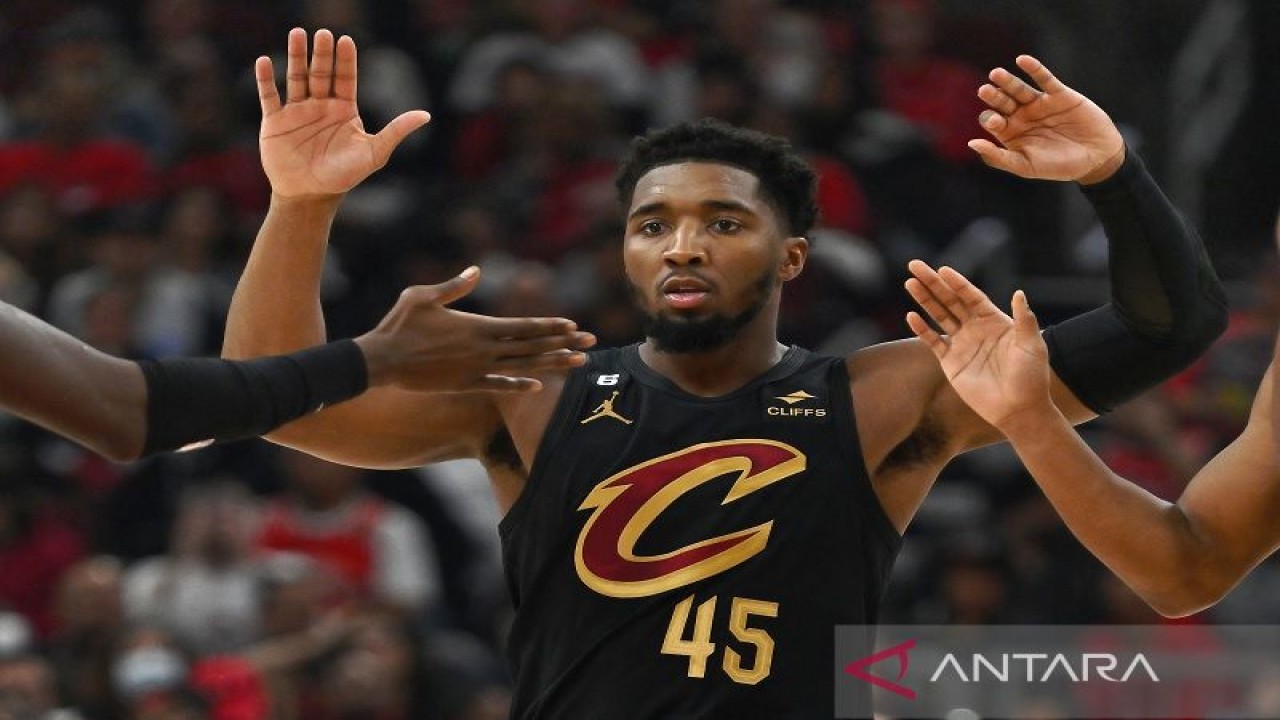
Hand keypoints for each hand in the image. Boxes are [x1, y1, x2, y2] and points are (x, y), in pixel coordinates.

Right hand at [256, 28, 430, 197]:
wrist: (311, 196)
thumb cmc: (344, 176)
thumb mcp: (374, 153)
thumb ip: (396, 131)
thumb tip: (426, 115)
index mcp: (344, 110)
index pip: (346, 78)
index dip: (346, 60)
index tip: (345, 41)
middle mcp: (320, 106)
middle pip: (321, 73)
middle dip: (322, 54)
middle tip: (323, 33)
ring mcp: (297, 111)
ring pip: (296, 77)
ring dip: (295, 57)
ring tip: (297, 34)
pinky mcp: (275, 121)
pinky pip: (269, 96)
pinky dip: (266, 80)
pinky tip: (264, 61)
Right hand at [354, 267, 595, 392]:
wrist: (381, 361)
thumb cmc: (399, 324)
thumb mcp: (423, 296)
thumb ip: (454, 286)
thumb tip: (477, 270)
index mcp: (477, 326)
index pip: (523, 327)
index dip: (549, 326)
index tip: (571, 325)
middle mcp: (482, 350)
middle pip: (531, 347)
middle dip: (563, 343)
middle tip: (591, 342)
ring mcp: (475, 370)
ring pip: (523, 367)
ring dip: (553, 365)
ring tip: (578, 363)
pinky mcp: (465, 385)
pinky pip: (498, 386)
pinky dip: (519, 385)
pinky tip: (538, 386)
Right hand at [904, 260, 1051, 427]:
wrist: (1018, 409)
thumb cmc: (1031, 377)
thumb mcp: (1032, 345)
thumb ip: (1024, 320)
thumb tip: (1019, 293)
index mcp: (995, 321)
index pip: (972, 296)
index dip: (958, 283)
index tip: (943, 270)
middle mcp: (976, 329)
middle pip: (950, 300)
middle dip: (933, 283)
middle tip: (915, 265)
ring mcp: (962, 344)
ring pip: (939, 316)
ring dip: (924, 300)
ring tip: (910, 283)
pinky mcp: (951, 362)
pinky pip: (933, 342)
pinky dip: (922, 330)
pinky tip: (911, 316)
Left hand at [968, 55, 1124, 183]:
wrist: (1096, 158)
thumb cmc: (1058, 166)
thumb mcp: (1025, 166)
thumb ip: (998, 157)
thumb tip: (971, 144)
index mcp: (1010, 133)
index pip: (992, 121)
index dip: (990, 119)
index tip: (995, 121)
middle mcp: (1021, 116)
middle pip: (1002, 102)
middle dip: (994, 96)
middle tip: (985, 90)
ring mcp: (1039, 104)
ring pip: (1019, 89)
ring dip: (1008, 81)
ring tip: (996, 74)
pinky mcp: (1059, 94)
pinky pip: (1044, 79)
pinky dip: (1034, 69)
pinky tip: (1023, 60)